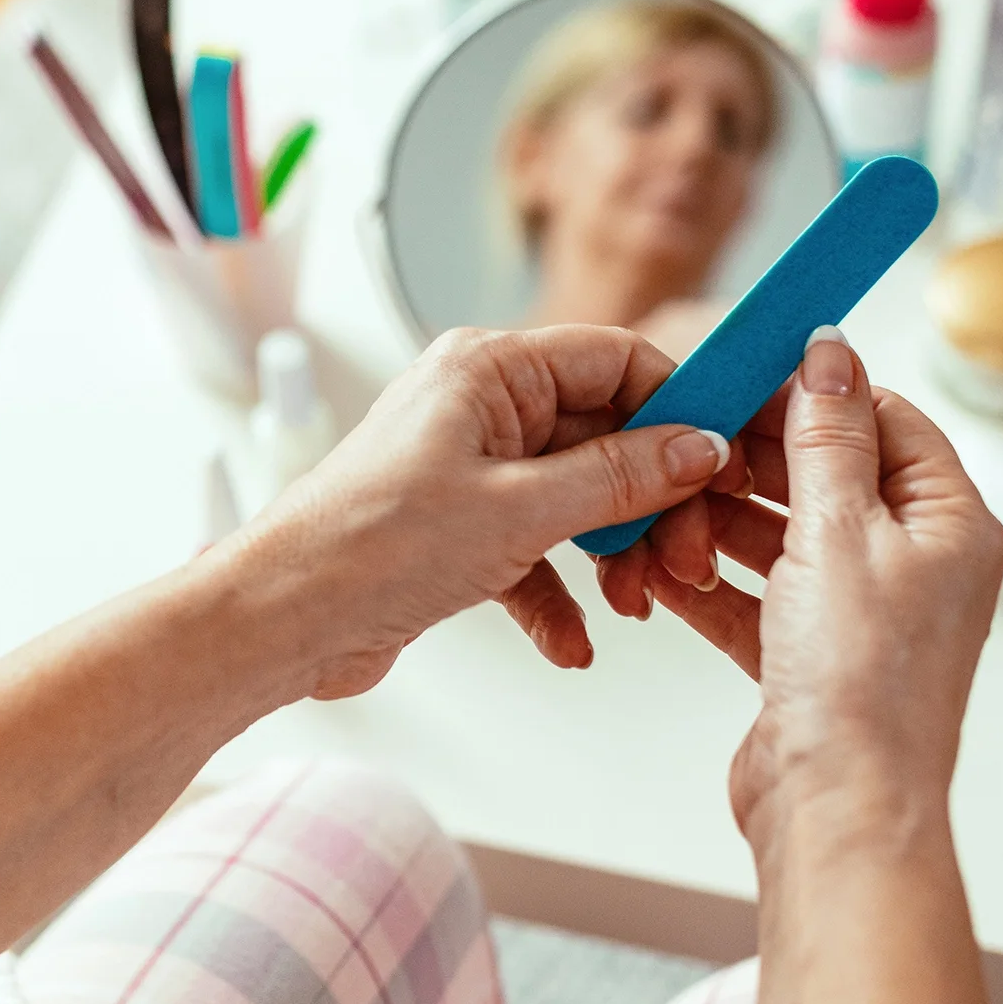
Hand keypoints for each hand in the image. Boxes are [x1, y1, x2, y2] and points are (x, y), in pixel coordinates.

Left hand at [231, 326, 749, 699]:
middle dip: (650, 502)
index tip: (720, 462)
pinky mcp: (454, 528)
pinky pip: (532, 549)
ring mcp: (467, 468)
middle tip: (683, 556)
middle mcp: (478, 408)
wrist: (282, 621)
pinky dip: (557, 594)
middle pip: (604, 436)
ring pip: (575, 498)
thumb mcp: (520, 511)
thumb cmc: (368, 547)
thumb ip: (618, 478)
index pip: (615, 360)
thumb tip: (696, 448)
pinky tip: (572, 643)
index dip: (678, 408)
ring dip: (612, 555)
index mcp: (487, 371)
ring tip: (633, 605)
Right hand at [602, 327, 1002, 838]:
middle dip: (748, 466)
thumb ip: (826, 436)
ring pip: (778, 536)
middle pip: (822, 475)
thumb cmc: (860, 686)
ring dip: (716, 526)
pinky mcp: (808, 657)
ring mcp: (859, 612)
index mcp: (949, 522)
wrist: (836, 810)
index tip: (744, 378)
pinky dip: (708, 582)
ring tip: (666, 523)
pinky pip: (752, 596)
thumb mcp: (838, 530)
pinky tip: (660, 571)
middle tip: (687, 450)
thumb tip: (830, 351)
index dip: (812, 394)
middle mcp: (912, 563)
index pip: (883, 421)